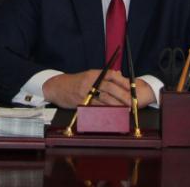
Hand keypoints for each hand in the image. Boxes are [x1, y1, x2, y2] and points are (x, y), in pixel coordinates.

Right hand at [42, 71, 156, 108]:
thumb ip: (104, 75)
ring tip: (125, 110)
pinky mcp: (82, 103)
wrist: (57, 87)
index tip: (132, 88)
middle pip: (110, 88)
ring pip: (104, 99)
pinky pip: (96, 108)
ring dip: (117, 106)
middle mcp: (90, 81)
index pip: (112, 75)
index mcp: (93, 74)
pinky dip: (106, 112)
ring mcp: (86, 92)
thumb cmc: (74, 82)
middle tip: (132, 103)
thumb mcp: (88, 75)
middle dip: (123, 96)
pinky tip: (113, 115)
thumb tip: (119, 74)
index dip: (123, 82)